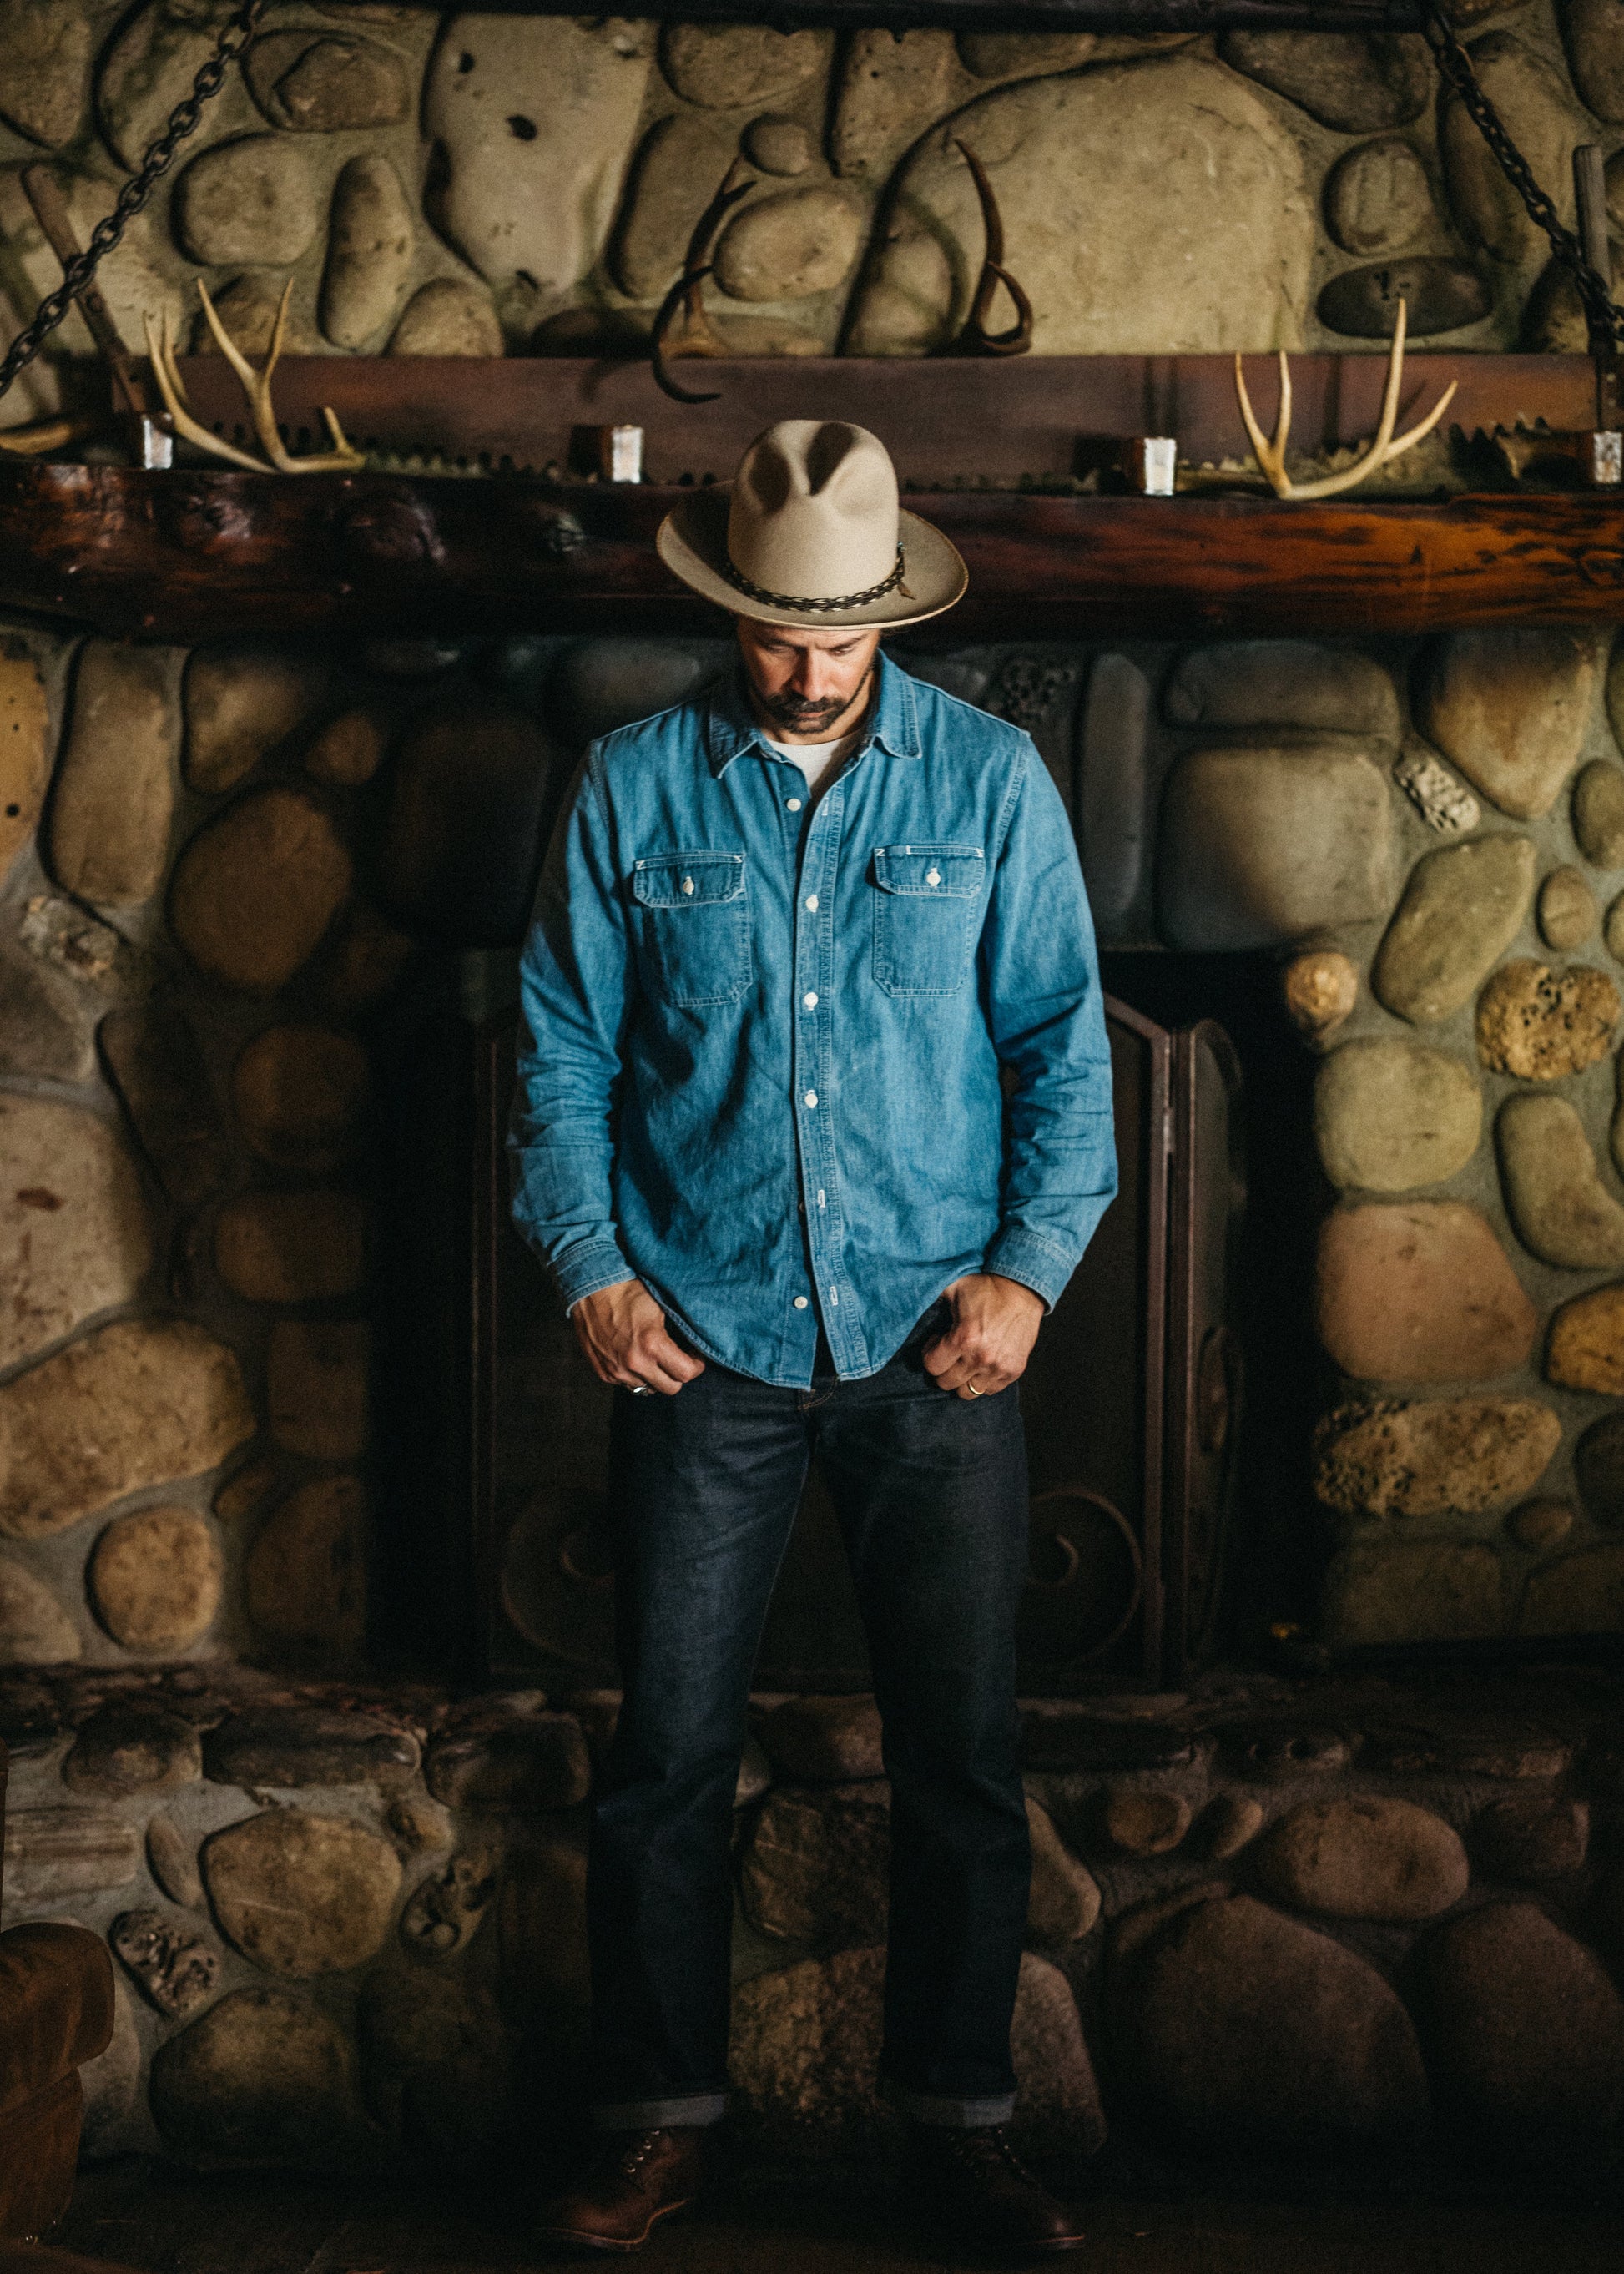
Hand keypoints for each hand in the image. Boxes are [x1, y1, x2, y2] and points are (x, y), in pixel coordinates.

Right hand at [572, 1279, 705, 1396]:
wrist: (590, 1288)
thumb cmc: (628, 1291)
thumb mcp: (661, 1305)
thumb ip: (680, 1329)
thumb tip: (698, 1342)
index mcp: (652, 1344)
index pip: (686, 1373)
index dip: (697, 1366)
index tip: (696, 1358)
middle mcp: (634, 1362)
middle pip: (670, 1388)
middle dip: (679, 1375)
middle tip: (679, 1359)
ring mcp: (616, 1370)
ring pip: (648, 1388)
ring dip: (655, 1377)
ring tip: (654, 1358)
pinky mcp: (603, 1372)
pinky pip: (627, 1384)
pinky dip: (635, 1375)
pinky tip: (635, 1357)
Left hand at [923, 1273, 1043, 1401]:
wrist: (1022, 1289)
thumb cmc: (986, 1287)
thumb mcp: (952, 1288)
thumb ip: (932, 1302)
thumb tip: (910, 1308)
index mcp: (962, 1338)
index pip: (932, 1367)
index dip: (929, 1353)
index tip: (936, 1342)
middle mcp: (980, 1357)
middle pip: (946, 1383)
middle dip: (942, 1368)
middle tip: (948, 1353)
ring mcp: (998, 1367)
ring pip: (968, 1393)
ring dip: (961, 1379)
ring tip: (964, 1362)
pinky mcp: (1014, 1370)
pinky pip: (991, 1390)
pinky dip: (983, 1381)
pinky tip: (981, 1364)